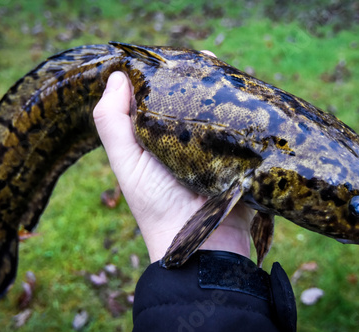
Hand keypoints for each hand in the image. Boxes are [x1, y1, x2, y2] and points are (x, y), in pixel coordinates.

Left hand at [93, 52, 254, 262]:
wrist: (202, 247)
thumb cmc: (157, 205)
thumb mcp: (126, 163)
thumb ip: (112, 122)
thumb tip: (116, 75)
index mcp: (157, 138)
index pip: (158, 98)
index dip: (161, 76)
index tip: (168, 57)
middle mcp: (186, 140)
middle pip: (191, 100)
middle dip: (197, 79)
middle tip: (204, 60)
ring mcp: (215, 147)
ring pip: (218, 110)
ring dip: (222, 91)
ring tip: (226, 70)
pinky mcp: (241, 156)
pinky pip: (244, 127)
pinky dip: (244, 110)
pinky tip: (246, 92)